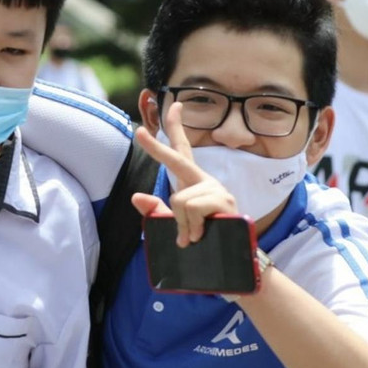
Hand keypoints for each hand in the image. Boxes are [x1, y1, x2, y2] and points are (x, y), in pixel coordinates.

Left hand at [131, 101, 236, 245]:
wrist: (232, 261)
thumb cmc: (205, 240)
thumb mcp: (175, 226)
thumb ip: (156, 211)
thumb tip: (135, 196)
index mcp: (192, 184)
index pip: (182, 151)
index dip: (174, 130)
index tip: (172, 106)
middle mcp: (205, 181)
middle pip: (179, 157)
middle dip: (156, 147)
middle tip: (139, 132)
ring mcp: (216, 190)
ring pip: (180, 199)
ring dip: (181, 222)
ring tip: (193, 235)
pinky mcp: (225, 201)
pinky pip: (192, 208)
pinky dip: (191, 226)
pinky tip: (202, 234)